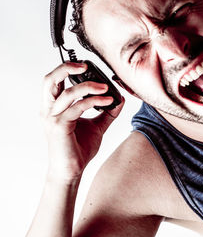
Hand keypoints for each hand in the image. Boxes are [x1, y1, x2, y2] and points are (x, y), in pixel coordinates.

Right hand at [41, 62, 123, 181]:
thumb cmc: (79, 148)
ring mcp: (53, 118)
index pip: (55, 80)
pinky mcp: (60, 126)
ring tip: (106, 88)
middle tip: (86, 65)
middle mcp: (49, 110)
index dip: (67, 69)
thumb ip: (106, 111)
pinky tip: (107, 101)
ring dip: (90, 86)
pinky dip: (94, 101)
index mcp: (54, 106)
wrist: (72, 170)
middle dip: (67, 68)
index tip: (87, 66)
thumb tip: (119, 98)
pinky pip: (78, 107)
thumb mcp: (97, 125)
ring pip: (68, 92)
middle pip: (50, 79)